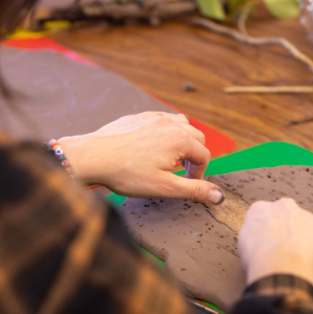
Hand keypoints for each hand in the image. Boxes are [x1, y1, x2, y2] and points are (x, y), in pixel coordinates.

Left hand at [57, 112, 224, 203]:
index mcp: (180, 139)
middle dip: (194, 156)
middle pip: (197, 137)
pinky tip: (153, 147)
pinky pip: (162, 119)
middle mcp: (170, 123)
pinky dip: (166, 132)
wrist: (92, 157)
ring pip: (181, 125)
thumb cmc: (125, 173)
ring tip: (169, 160)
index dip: (200, 173)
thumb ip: (194, 190)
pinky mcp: (138, 117)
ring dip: (182, 141)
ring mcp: (153, 117)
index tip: (187, 183)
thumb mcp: (164, 187)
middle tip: (181, 173)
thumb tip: (219, 196)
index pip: (204, 155)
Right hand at [238, 198, 312, 285]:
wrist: (282, 270)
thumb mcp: (244, 242)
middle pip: (286, 216)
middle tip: (281, 248)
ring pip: (304, 226)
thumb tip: (258, 235)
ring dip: (301, 237)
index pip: (263, 215)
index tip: (265, 240)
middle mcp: (285, 207)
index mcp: (262, 208)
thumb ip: (253, 231)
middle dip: (285, 229)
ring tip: (294, 257)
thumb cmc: (260, 258)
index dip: (264, 230)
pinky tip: (306, 261)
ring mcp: (307, 218)